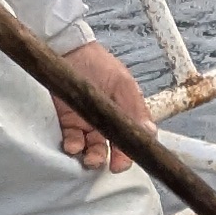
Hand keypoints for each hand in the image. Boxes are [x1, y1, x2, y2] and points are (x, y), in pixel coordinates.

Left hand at [51, 41, 146, 173]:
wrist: (66, 50)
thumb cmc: (98, 63)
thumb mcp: (122, 84)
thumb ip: (134, 109)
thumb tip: (149, 133)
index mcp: (126, 112)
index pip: (132, 138)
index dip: (129, 153)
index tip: (124, 163)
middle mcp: (108, 121)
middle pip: (112, 148)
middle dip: (111, 159)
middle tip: (109, 165)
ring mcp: (87, 122)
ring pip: (92, 148)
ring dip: (92, 157)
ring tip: (89, 158)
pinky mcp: (68, 122)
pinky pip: (72, 141)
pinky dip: (73, 147)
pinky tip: (73, 146)